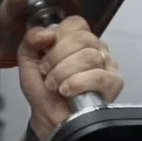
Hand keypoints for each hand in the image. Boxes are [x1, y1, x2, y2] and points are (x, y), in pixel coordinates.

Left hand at [17, 15, 123, 138]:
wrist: (47, 117)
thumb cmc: (42, 89)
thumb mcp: (27, 59)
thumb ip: (31, 39)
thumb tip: (47, 33)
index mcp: (77, 39)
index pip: (75, 23)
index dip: (57, 38)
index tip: (45, 54)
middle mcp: (95, 48)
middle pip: (82, 39)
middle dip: (56, 58)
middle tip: (47, 72)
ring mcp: (107, 65)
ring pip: (89, 57)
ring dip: (64, 73)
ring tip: (55, 85)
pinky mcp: (114, 83)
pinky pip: (100, 76)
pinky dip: (78, 84)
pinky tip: (67, 91)